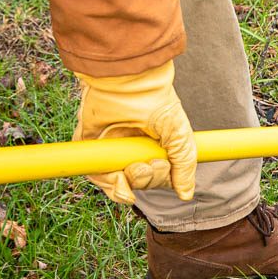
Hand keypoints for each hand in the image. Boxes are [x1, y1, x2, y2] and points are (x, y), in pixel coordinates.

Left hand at [73, 61, 196, 203]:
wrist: (126, 83)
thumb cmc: (155, 102)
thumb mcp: (179, 136)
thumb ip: (184, 165)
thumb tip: (186, 195)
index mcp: (154, 145)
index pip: (157, 176)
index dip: (160, 179)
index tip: (162, 166)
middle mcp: (132, 149)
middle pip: (139, 183)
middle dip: (147, 180)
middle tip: (150, 164)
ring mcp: (111, 149)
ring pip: (119, 185)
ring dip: (129, 186)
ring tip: (135, 169)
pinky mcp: (91, 147)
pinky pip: (98, 176)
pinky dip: (109, 183)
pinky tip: (119, 177)